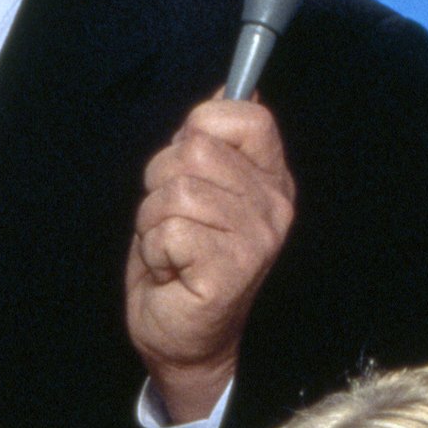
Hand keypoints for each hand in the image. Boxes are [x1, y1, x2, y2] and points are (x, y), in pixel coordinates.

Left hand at [124, 99, 296, 427]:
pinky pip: (169, 230)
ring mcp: (256, 238)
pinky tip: (170, 270)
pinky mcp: (232, 268)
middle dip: (161, 182)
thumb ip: (211, 143)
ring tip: (171, 250)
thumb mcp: (195, 189)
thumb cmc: (182, 264)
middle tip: (172, 221)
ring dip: (154, 221)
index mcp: (270, 179)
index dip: (202, 127)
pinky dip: (154, 250)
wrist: (181, 340)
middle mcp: (273, 206)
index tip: (188, 164)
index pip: (246, 115)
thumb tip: (228, 87)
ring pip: (176, 191)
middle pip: (195, 151)